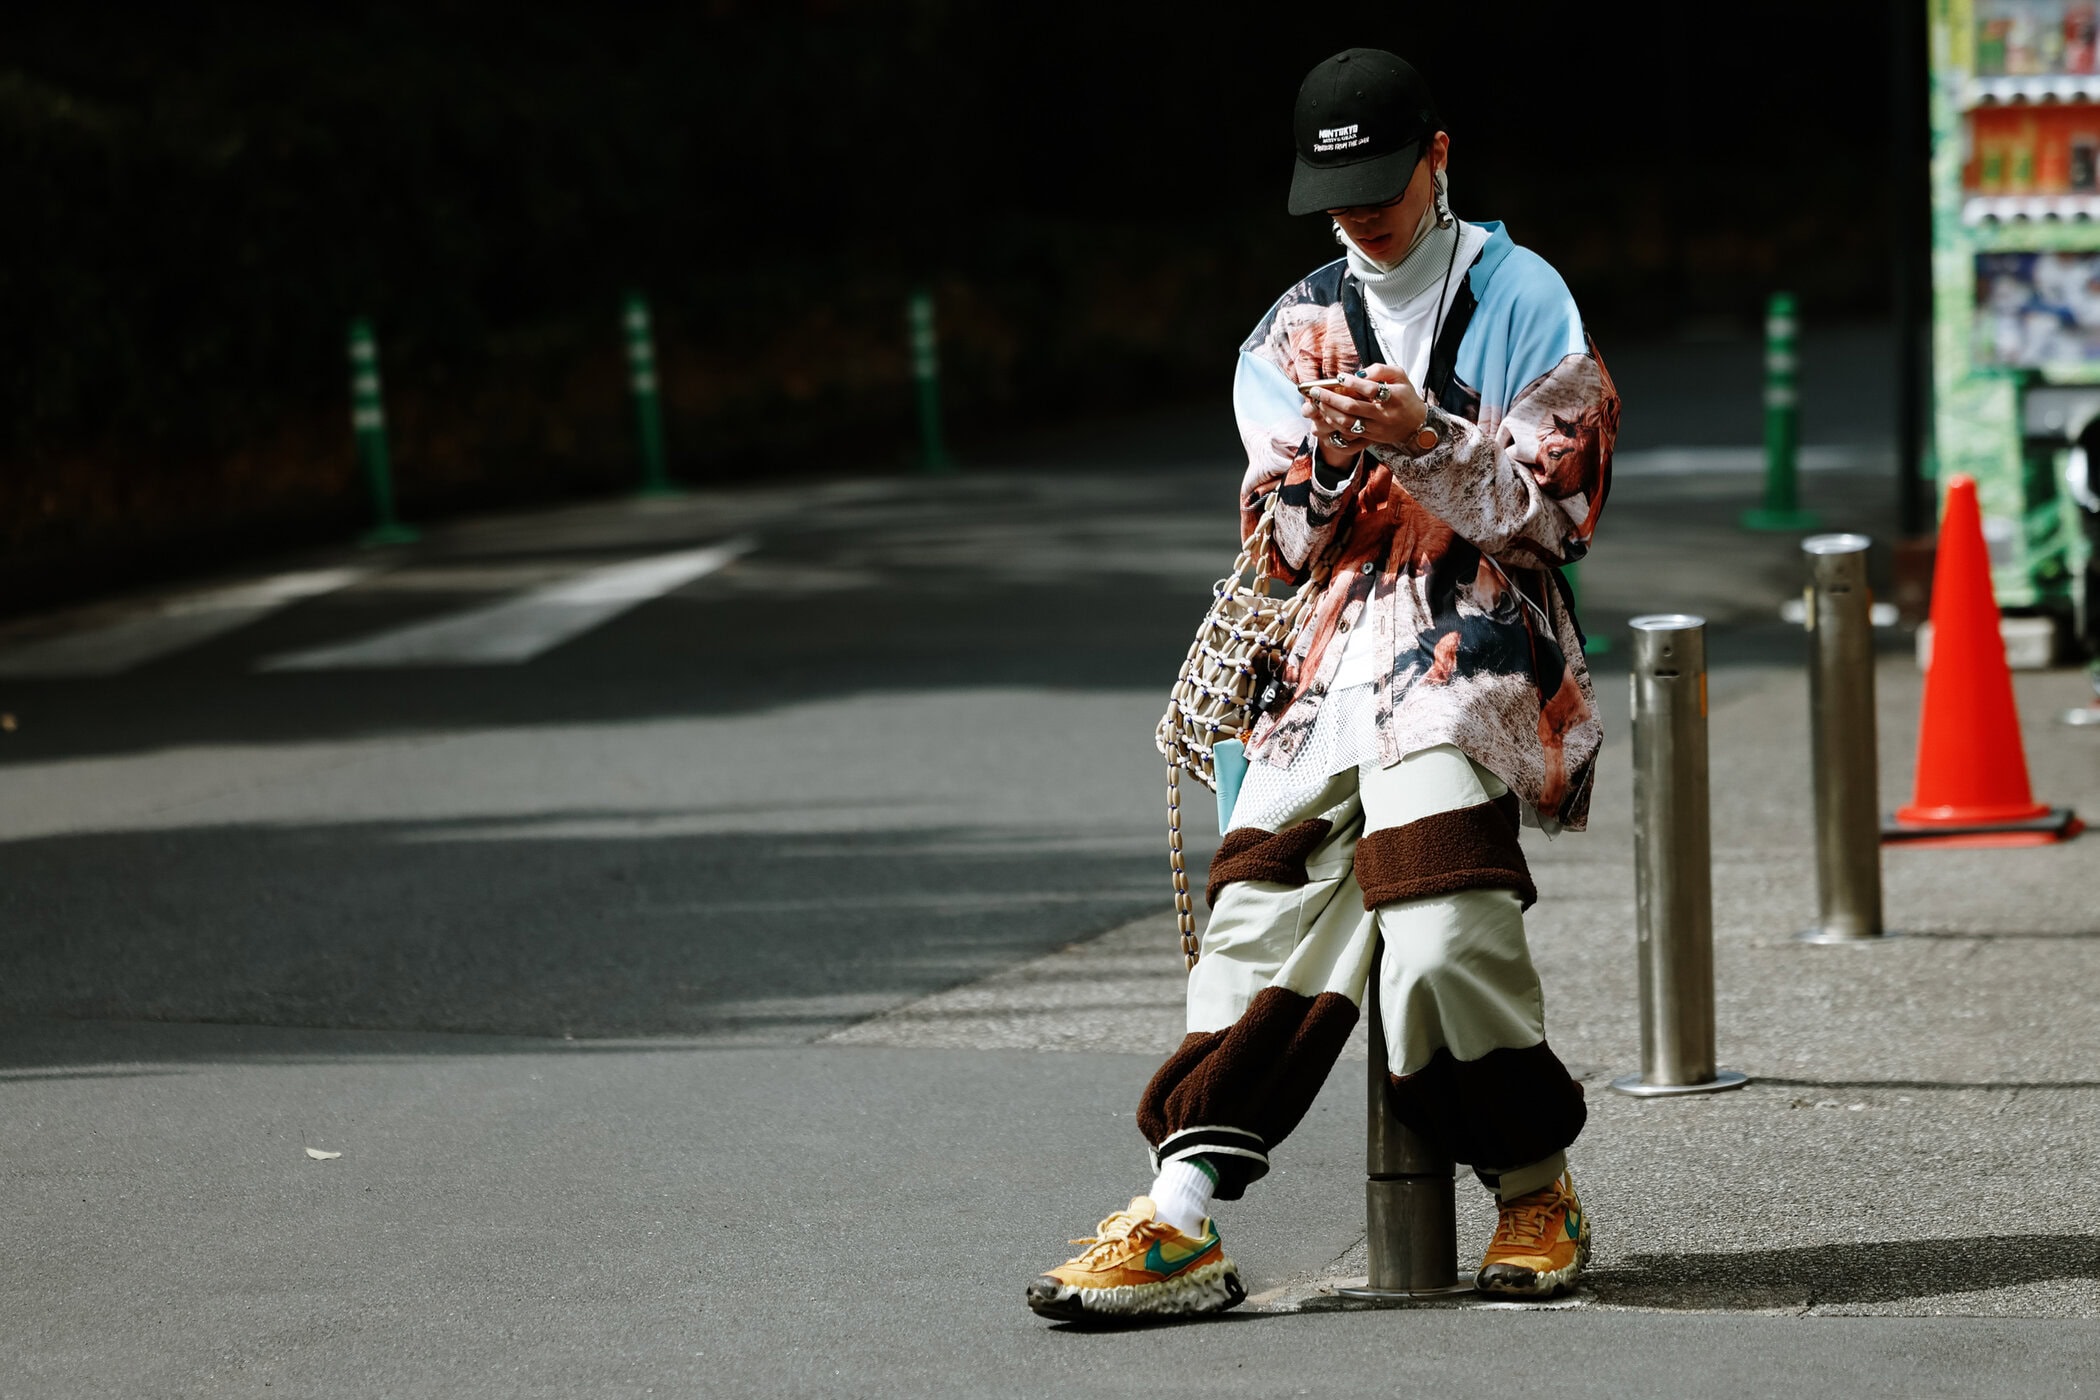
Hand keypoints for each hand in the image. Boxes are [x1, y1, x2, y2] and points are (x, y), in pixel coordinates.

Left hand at [1299, 363, 1427, 461]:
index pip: (1370, 389)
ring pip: (1347, 423)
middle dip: (1330, 399)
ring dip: (1329, 412)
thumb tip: (1357, 373)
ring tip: (1318, 402)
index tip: (1339, 377)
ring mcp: (1375, 429)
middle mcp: (1383, 415)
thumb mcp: (1400, 376)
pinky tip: (1326, 414)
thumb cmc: (1405, 396)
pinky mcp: (1370, 438)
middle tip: (1315, 391)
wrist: (1416, 426)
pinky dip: (1334, 424)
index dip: (1352, 382)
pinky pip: (1348, 433)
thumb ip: (1380, 370)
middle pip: (1352, 408)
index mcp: (1393, 397)